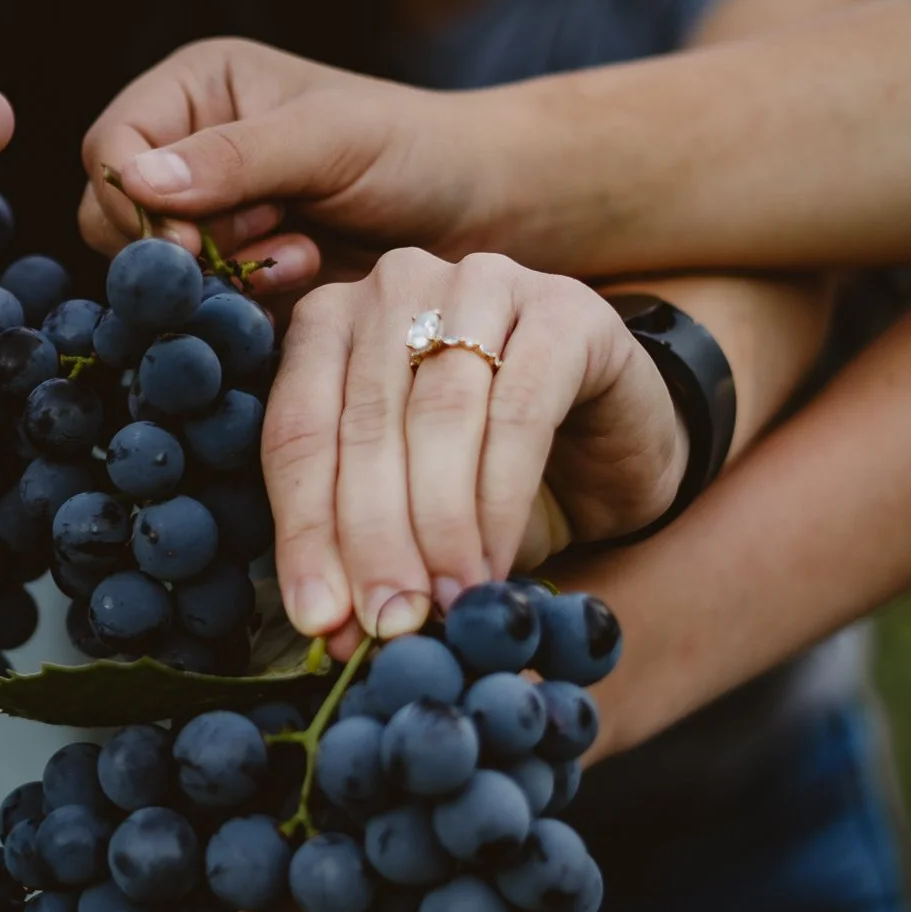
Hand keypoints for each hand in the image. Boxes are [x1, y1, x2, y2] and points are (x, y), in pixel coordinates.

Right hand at [80, 39, 502, 295]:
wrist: (482, 216)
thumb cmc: (416, 151)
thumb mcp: (327, 139)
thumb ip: (234, 158)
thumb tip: (134, 182)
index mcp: (196, 91)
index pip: (109, 149)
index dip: (132, 200)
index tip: (188, 236)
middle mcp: (189, 152)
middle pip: (114, 219)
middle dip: (185, 244)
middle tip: (268, 234)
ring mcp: (207, 220)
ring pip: (153, 274)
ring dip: (221, 276)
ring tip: (299, 254)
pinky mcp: (230, 278)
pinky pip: (195, 310)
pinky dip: (242, 306)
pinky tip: (304, 278)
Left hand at [265, 249, 685, 648]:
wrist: (614, 447)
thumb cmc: (487, 479)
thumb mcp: (406, 516)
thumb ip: (359, 553)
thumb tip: (325, 627)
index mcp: (327, 323)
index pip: (296, 433)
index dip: (303, 534)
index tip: (318, 620)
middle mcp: (395, 286)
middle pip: (362, 427)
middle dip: (370, 541)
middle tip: (387, 623)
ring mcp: (481, 284)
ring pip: (437, 419)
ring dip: (437, 528)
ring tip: (444, 605)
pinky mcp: (565, 309)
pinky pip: (519, 413)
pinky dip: (500, 502)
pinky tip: (493, 566)